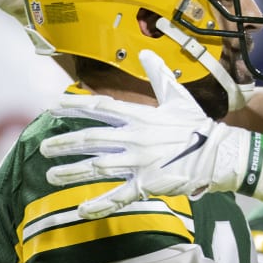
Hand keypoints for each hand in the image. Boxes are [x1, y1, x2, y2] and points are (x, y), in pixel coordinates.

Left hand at [40, 50, 252, 218]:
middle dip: (64, 143)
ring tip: (51, 175)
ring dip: (72, 172)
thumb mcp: (178, 96)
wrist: (218, 153)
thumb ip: (158, 74)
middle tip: (44, 147)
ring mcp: (139, 162)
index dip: (75, 106)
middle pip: (91, 139)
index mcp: (141, 115)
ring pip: (98, 167)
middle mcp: (135, 137)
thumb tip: (146, 52)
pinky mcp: (147, 183)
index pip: (101, 108)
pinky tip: (81, 210)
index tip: (53, 107)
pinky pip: (118, 196)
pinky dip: (99, 205)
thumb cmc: (197, 125)